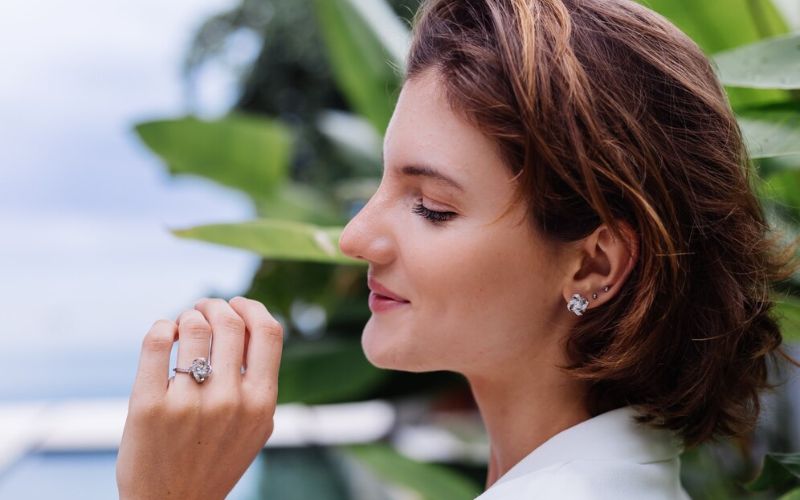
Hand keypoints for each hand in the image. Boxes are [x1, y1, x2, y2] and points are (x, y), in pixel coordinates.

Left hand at [116, 296, 282, 499]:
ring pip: (193, 327)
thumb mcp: (254, 426)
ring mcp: (188, 404)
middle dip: (213, 305)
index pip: (268, 331)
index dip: (251, 307)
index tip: (235, 305)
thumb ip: (258, 381)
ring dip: (187, 316)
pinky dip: (162, 328)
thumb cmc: (214, 459)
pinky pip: (157, 343)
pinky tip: (165, 336)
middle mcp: (229, 401)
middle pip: (229, 322)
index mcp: (262, 403)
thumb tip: (248, 322)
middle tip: (201, 310)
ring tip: (182, 327)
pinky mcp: (148, 407)